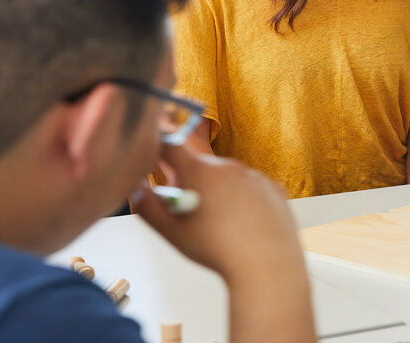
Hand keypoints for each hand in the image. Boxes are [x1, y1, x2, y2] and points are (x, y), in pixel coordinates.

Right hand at [133, 143, 304, 284]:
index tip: (154, 154)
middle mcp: (229, 166)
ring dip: (219, 191)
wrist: (266, 264)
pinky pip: (252, 188)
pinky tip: (244, 224)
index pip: (171, 145)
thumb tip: (135, 187)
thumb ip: (148, 207)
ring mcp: (254, 176)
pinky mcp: (274, 187)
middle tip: (191, 211)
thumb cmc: (215, 250)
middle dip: (191, 182)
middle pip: (200, 166)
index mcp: (200, 172)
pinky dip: (245, 200)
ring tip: (220, 224)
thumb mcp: (172, 232)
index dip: (158, 147)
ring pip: (228, 178)